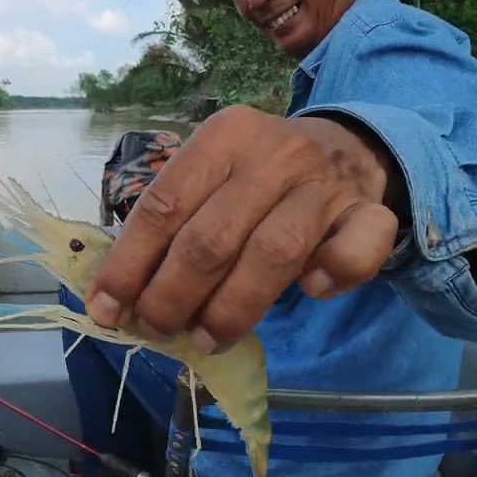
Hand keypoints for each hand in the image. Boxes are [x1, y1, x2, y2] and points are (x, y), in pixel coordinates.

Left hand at [84, 105, 405, 354]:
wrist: (348, 145)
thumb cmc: (261, 176)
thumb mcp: (213, 176)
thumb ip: (175, 223)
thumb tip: (120, 296)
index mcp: (224, 137)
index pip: (164, 204)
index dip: (130, 264)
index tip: (107, 310)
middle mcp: (274, 153)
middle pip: (212, 237)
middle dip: (173, 296)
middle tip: (156, 329)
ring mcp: (325, 183)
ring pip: (274, 253)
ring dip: (232, 308)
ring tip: (206, 340)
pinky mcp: (369, 212)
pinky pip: (353, 251)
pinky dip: (330, 276)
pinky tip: (310, 291)